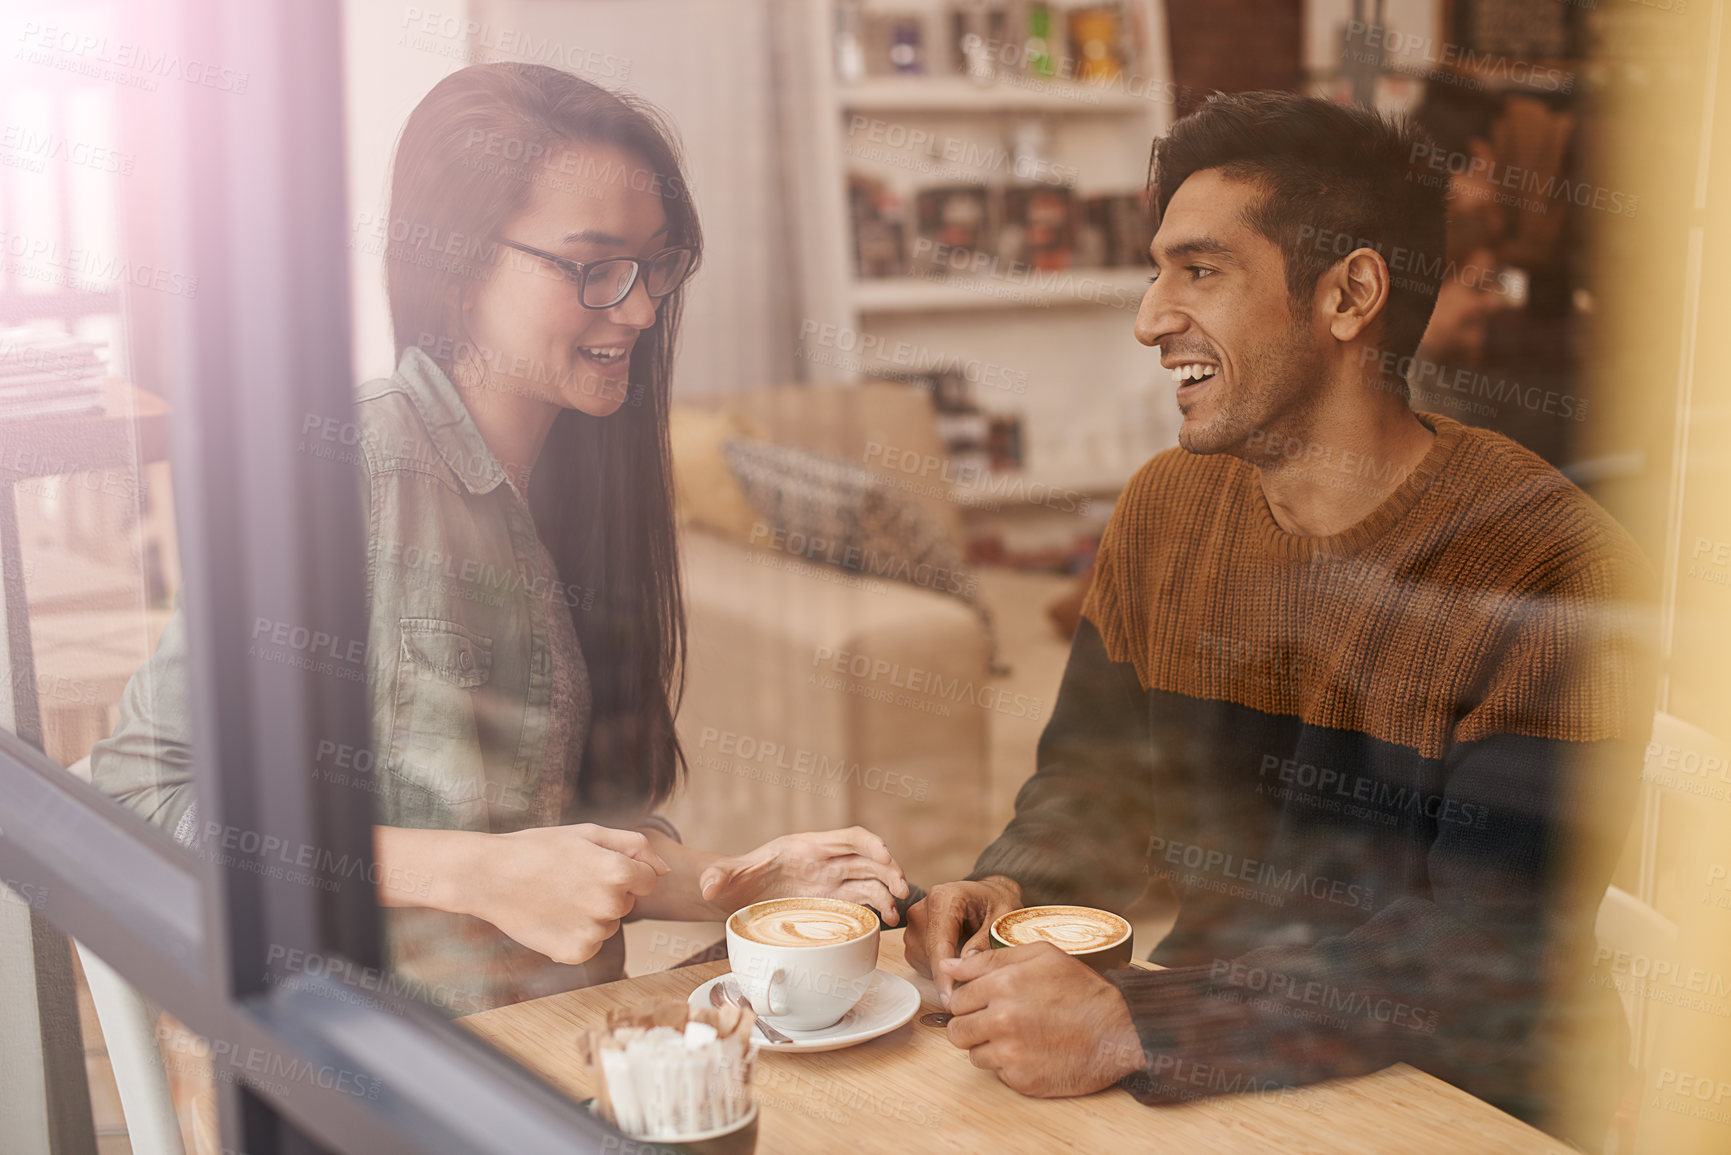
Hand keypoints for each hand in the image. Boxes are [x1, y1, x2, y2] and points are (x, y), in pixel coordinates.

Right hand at [462, 823, 668, 964]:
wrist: (490, 876)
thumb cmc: (540, 848)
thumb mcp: (590, 832)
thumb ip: (635, 846)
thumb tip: (664, 870)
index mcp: (619, 872)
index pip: (648, 880)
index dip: (625, 871)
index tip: (595, 866)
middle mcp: (610, 905)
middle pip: (628, 903)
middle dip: (609, 893)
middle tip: (571, 880)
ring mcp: (593, 932)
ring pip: (608, 924)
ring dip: (592, 914)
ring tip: (558, 897)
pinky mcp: (575, 953)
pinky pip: (590, 944)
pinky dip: (576, 934)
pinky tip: (552, 917)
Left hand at [698, 826, 909, 924]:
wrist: (735, 896)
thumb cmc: (735, 882)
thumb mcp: (725, 878)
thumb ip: (719, 876)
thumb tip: (708, 885)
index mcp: (808, 848)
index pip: (849, 838)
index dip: (870, 845)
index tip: (885, 857)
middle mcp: (826, 863)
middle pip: (867, 859)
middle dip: (888, 871)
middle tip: (899, 890)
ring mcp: (832, 883)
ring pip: (870, 880)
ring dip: (887, 891)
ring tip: (894, 913)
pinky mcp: (832, 903)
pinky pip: (862, 901)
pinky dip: (877, 908)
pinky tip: (884, 921)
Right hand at [904, 876, 1021, 1005]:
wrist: (986, 895)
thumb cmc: (996, 903)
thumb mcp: (1002, 917)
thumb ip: (985, 939)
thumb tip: (968, 962)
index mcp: (943, 898)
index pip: (939, 943)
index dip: (944, 975)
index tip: (949, 1000)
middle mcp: (922, 910)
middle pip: (930, 955)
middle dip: (951, 973)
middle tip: (980, 972)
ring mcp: (914, 925)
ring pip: (925, 963)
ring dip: (947, 970)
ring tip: (971, 953)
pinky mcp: (913, 939)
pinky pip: (923, 964)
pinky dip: (941, 968)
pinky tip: (959, 956)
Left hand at [939, 942, 1143, 1097]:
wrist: (1119, 1032)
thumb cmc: (1082, 991)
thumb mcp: (1042, 956)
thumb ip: (991, 958)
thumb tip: (949, 964)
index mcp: (1003, 984)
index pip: (957, 998)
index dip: (971, 1000)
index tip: (986, 1003)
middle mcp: (1002, 1019)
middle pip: (957, 1030)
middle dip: (972, 1026)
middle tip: (998, 1022)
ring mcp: (1011, 1053)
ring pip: (973, 1055)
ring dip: (990, 1047)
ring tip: (1019, 1037)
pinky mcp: (1022, 1080)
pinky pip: (998, 1074)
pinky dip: (1011, 1066)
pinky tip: (1034, 1053)